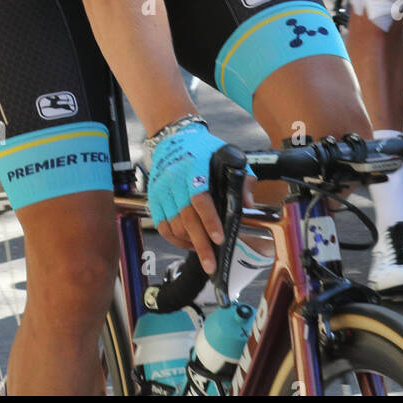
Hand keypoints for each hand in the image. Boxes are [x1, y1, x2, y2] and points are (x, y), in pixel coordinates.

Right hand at [148, 121, 226, 273]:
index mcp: (194, 167)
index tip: (219, 238)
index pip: (200, 197)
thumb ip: (241, 179)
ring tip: (205, 254)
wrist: (173, 137)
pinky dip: (174, 239)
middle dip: (200, 244)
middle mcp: (174, 179)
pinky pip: (162, 225)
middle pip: (186, 218)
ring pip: (173, 225)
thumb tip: (248, 205)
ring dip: (189, 243)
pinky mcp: (154, 198)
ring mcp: (161, 190)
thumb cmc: (204, 149)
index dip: (209, 220)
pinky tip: (188, 244)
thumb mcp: (228, 155)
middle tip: (212, 264)